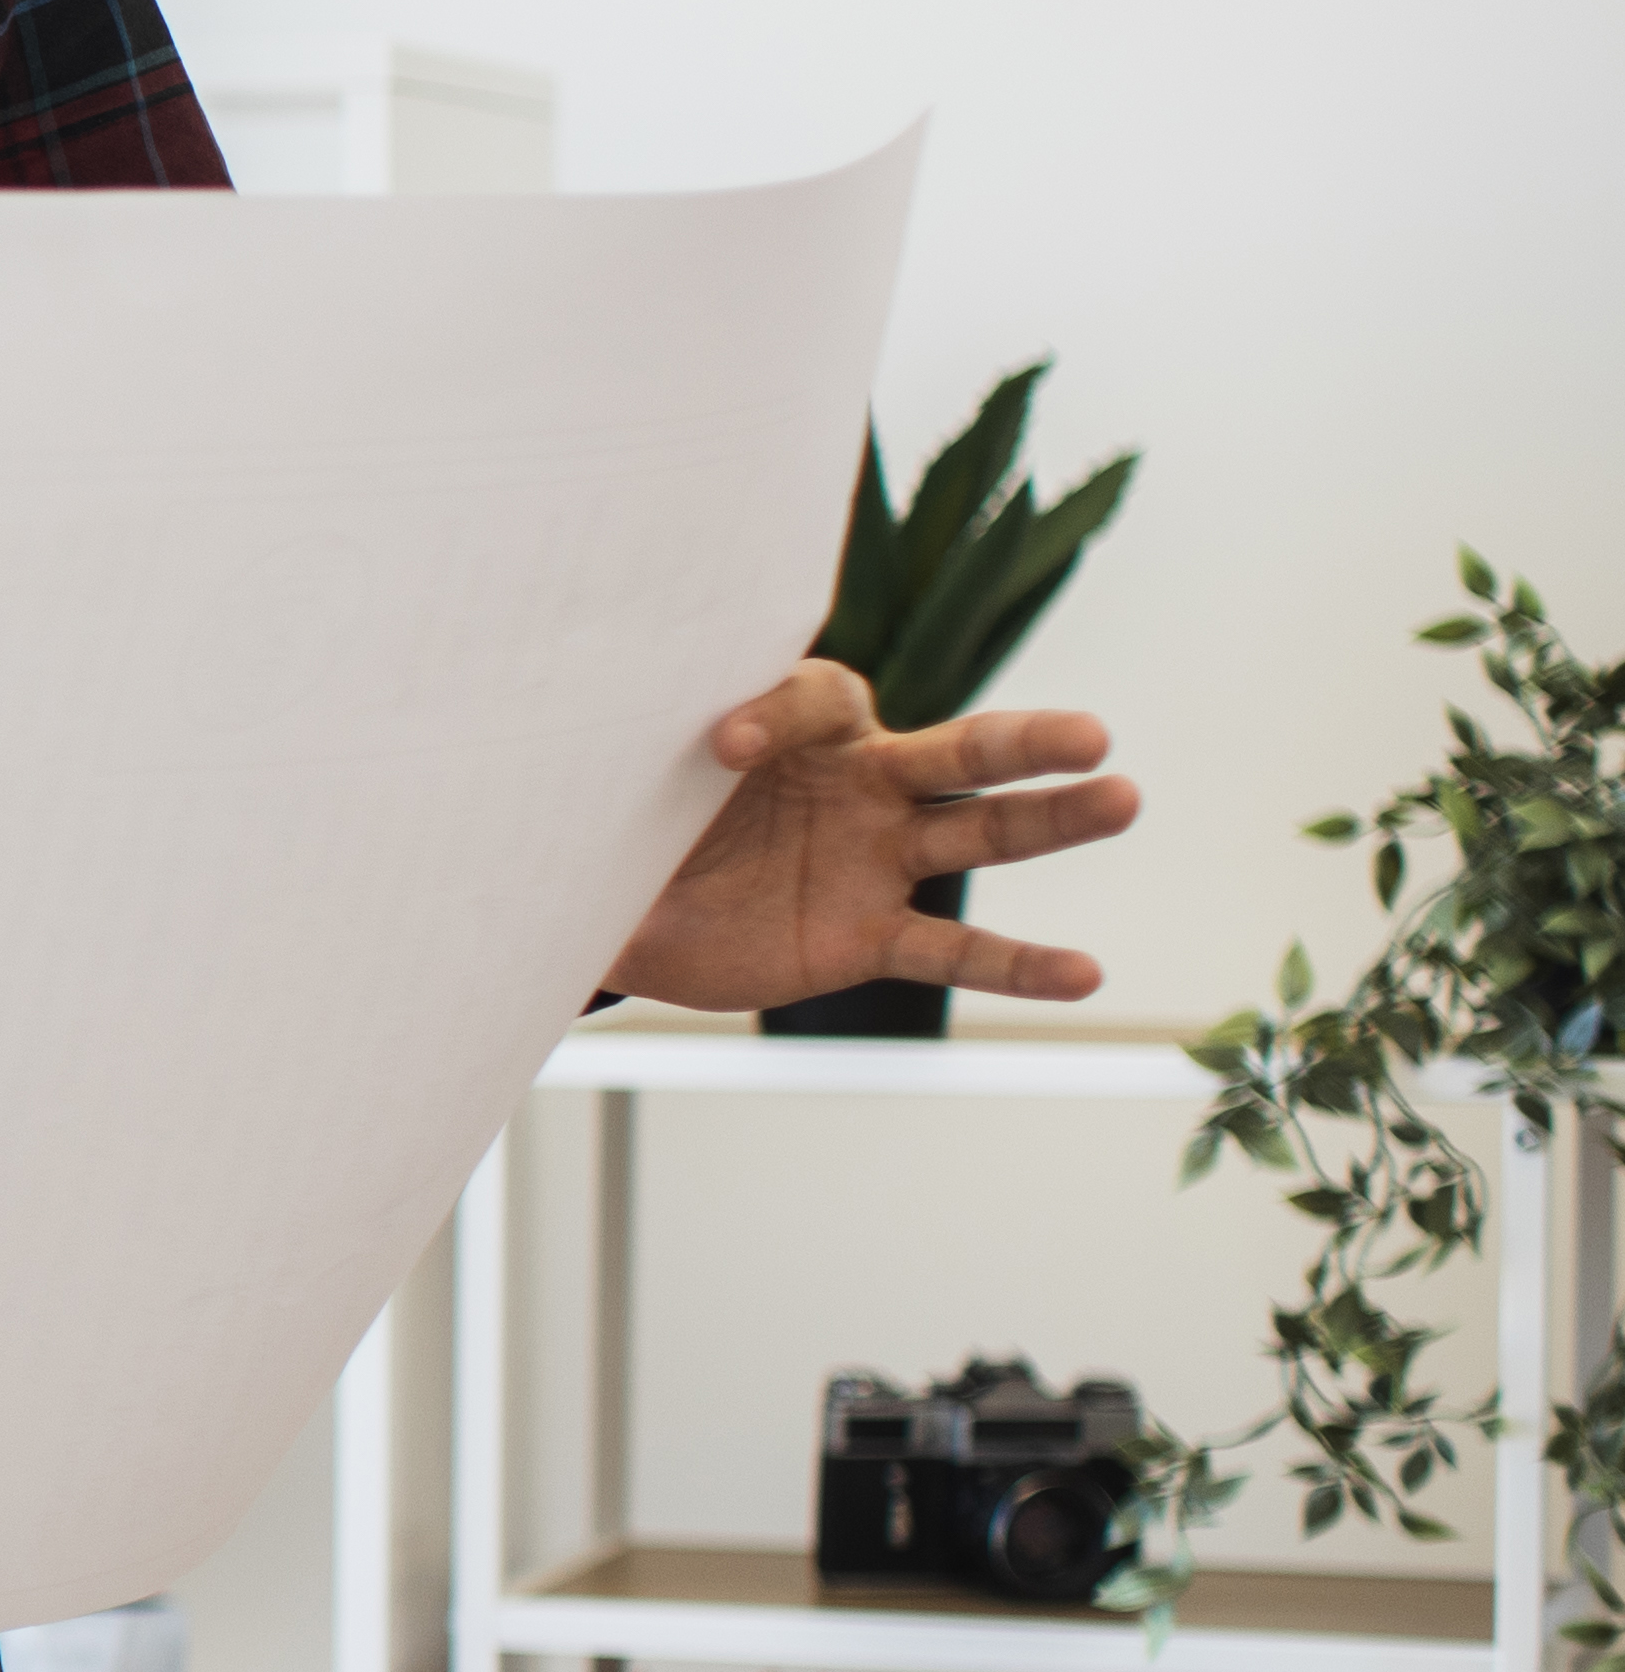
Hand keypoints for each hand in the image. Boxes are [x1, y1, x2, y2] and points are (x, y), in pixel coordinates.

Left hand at [603, 660, 1143, 1012]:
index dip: (776, 712)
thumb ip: (623, 753)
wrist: (622, 908)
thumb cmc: (630, 818)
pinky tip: (1084, 974)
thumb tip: (546, 740)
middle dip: (1023, 743)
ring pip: (978, 835)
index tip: (722, 747)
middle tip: (1091, 732)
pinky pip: (950, 951)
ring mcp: (875, 859)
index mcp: (799, 725)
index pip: (819, 697)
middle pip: (955, 752)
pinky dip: (1017, 964)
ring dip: (1052, 821)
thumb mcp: (619, 776)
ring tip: (1125, 798)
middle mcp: (858, 782)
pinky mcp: (868, 935)